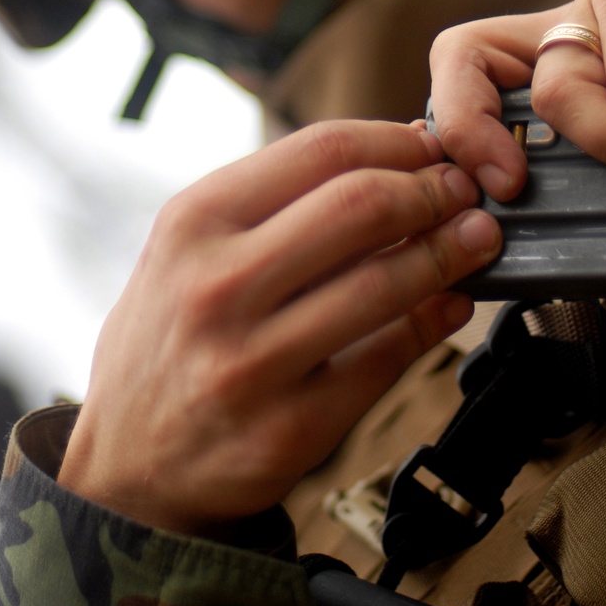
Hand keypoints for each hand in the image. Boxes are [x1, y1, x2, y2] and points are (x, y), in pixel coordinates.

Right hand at [57, 118, 500, 535]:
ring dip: (450, 252)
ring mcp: (251, 362)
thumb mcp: (189, 245)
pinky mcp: (288, 430)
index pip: (322, 149)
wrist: (126, 464)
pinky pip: (385, 360)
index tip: (433, 146)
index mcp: (194, 220)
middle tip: (465, 190)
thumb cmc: (171, 334)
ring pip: (383, 283)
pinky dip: (434, 322)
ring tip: (479, 237)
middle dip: (433, 190)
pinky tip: (453, 302)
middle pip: (361, 206)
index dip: (397, 141)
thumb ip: (278, 198)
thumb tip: (400, 149)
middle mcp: (216, 285)